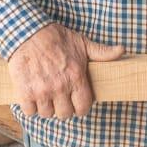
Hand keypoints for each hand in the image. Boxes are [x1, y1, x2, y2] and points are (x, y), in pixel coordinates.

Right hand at [8, 23, 125, 118]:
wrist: (27, 32)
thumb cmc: (56, 38)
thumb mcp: (82, 43)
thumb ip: (102, 52)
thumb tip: (122, 50)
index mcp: (76, 77)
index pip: (83, 108)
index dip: (80, 107)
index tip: (75, 102)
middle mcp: (60, 87)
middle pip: (65, 114)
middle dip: (63, 108)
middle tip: (59, 98)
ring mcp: (42, 91)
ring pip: (46, 114)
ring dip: (46, 107)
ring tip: (45, 94)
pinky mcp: (25, 92)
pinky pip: (29, 111)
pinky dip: (30, 105)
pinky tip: (31, 94)